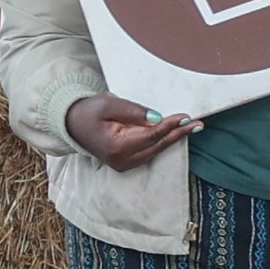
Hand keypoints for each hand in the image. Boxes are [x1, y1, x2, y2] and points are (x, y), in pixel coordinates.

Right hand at [65, 92, 199, 172]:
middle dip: (178, 134)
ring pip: (155, 151)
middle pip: (157, 146)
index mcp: (116, 146)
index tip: (185, 116)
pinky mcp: (125, 163)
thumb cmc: (89, 111)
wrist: (72, 123)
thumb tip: (157, 118)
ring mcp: (123, 164)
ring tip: (190, 128)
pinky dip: (161, 142)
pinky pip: (149, 153)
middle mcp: (121, 160)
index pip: (151, 135)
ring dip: (172, 139)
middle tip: (197, 124)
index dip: (170, 126)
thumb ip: (134, 111)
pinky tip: (173, 134)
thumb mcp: (109, 103)